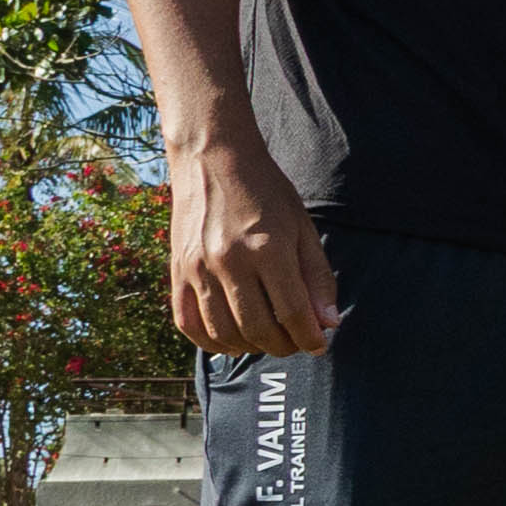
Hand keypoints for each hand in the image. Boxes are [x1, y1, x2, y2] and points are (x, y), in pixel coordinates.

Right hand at [168, 140, 338, 355]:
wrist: (212, 157)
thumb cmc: (265, 190)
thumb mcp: (301, 227)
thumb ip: (317, 277)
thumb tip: (328, 324)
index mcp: (267, 248)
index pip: (292, 313)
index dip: (309, 337)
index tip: (318, 344)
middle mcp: (229, 262)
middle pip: (258, 329)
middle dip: (283, 346)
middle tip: (294, 342)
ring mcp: (198, 268)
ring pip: (224, 333)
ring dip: (250, 347)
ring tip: (267, 340)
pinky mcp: (177, 270)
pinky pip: (188, 323)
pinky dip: (210, 342)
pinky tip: (231, 340)